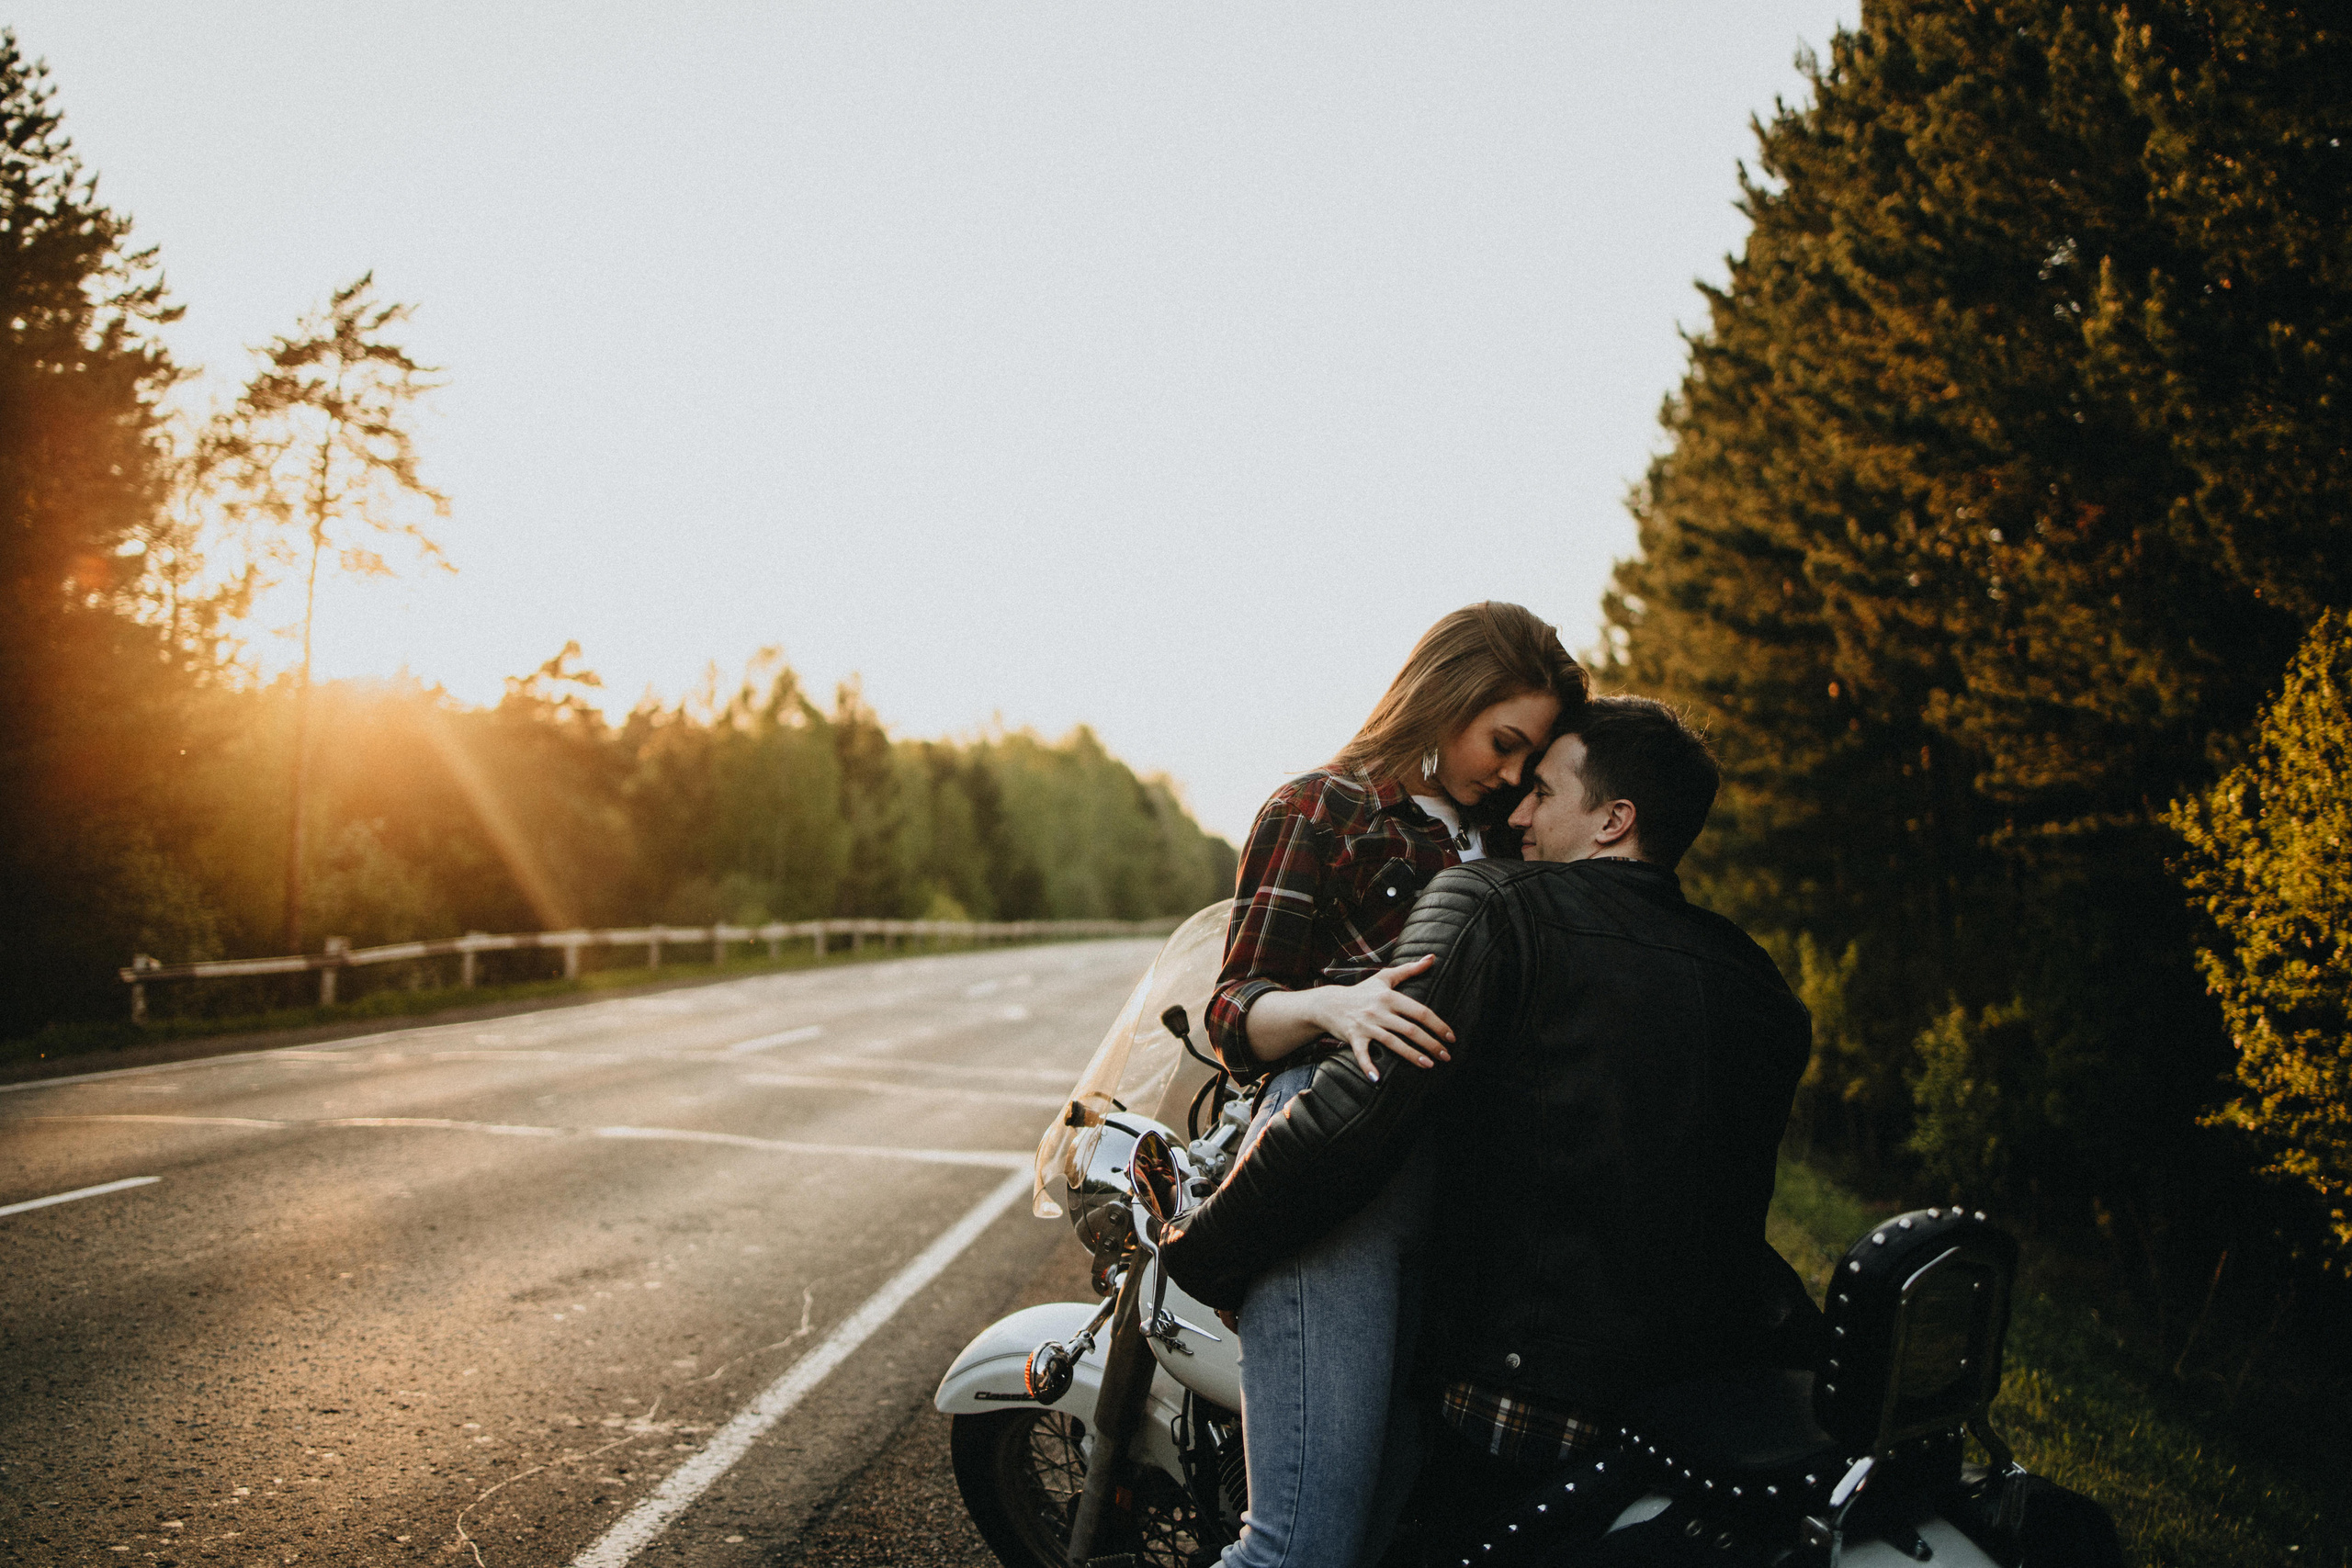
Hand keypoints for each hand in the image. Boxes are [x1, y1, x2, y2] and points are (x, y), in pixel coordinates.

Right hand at [1316, 953, 1454, 1078]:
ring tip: (1429, 1065)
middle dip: (1431, 1044)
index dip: (1437, 1025)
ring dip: (1412, 1055)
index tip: (1451, 1037)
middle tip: (1446, 1056)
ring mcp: (1366, 1025)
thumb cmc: (1362, 991)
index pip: (1419, 1011)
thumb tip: (1432, 958)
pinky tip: (1378, 1080)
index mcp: (1389, 996)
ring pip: (1393, 1042)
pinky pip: (1362, 1054)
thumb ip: (1410, 969)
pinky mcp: (1353, 1037)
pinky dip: (1368, 1066)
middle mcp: (1379, 1010)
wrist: (1329, 1003)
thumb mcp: (1384, 977)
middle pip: (1410, 1029)